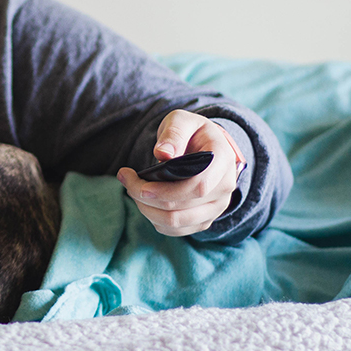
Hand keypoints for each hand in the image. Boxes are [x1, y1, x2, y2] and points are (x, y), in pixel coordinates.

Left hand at [117, 110, 242, 236]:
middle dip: (145, 197)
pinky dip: (153, 219)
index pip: (198, 186)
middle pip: (181, 207)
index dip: (166, 191)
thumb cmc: (191, 132)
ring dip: (146, 209)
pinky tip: (144, 201)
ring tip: (132, 189)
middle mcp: (224, 189)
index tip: (140, 183)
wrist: (205, 146)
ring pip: (175, 222)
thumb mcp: (182, 121)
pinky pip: (175, 230)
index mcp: (223, 161)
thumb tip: (163, 153)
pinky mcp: (203, 220)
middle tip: (126, 179)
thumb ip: (174, 133)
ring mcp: (215, 207)